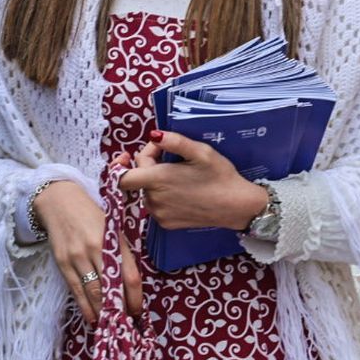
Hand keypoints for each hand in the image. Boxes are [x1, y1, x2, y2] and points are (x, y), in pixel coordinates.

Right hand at [33, 160, 141, 324]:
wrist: (60, 202)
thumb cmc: (91, 216)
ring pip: (93, 291)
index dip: (135, 298)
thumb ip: (121, 253)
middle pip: (112, 287)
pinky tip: (92, 317)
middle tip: (125, 324)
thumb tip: (130, 285)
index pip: (130, 276)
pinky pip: (76, 289)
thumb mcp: (112, 229)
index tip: (138, 311)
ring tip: (109, 324)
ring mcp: (78, 256)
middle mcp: (97, 248)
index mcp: (114, 240)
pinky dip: (85, 306)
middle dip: (120, 309)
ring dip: (103, 312)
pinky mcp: (63, 262)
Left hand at [120, 130, 268, 230]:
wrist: (236, 206)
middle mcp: (154, 200)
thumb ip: (175, 141)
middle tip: (171, 157)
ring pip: (146, 193)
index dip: (124, 164)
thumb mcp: (201, 152)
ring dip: (155, 182)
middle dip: (149, 166)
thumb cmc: (219, 175)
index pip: (122, 177)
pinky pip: (155, 206)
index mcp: (158, 180)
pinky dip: (162, 197)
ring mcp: (159, 215)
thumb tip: (154, 135)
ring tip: (178, 175)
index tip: (139, 154)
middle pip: (138, 180)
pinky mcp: (167, 224)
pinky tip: (181, 191)